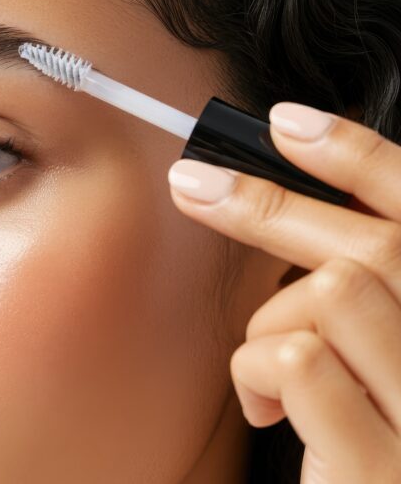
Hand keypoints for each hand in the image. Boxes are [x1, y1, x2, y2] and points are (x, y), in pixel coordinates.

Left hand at [166, 102, 400, 482]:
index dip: (357, 156)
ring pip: (331, 294)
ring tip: (264, 370)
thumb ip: (358, 305)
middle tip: (192, 183)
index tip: (285, 122)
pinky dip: (255, 370)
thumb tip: (282, 223)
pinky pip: (297, 360)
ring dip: (270, 321)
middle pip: (373, 246)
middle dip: (266, 203)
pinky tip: (262, 408)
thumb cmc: (359, 449)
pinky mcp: (379, 469)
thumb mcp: (372, 370)